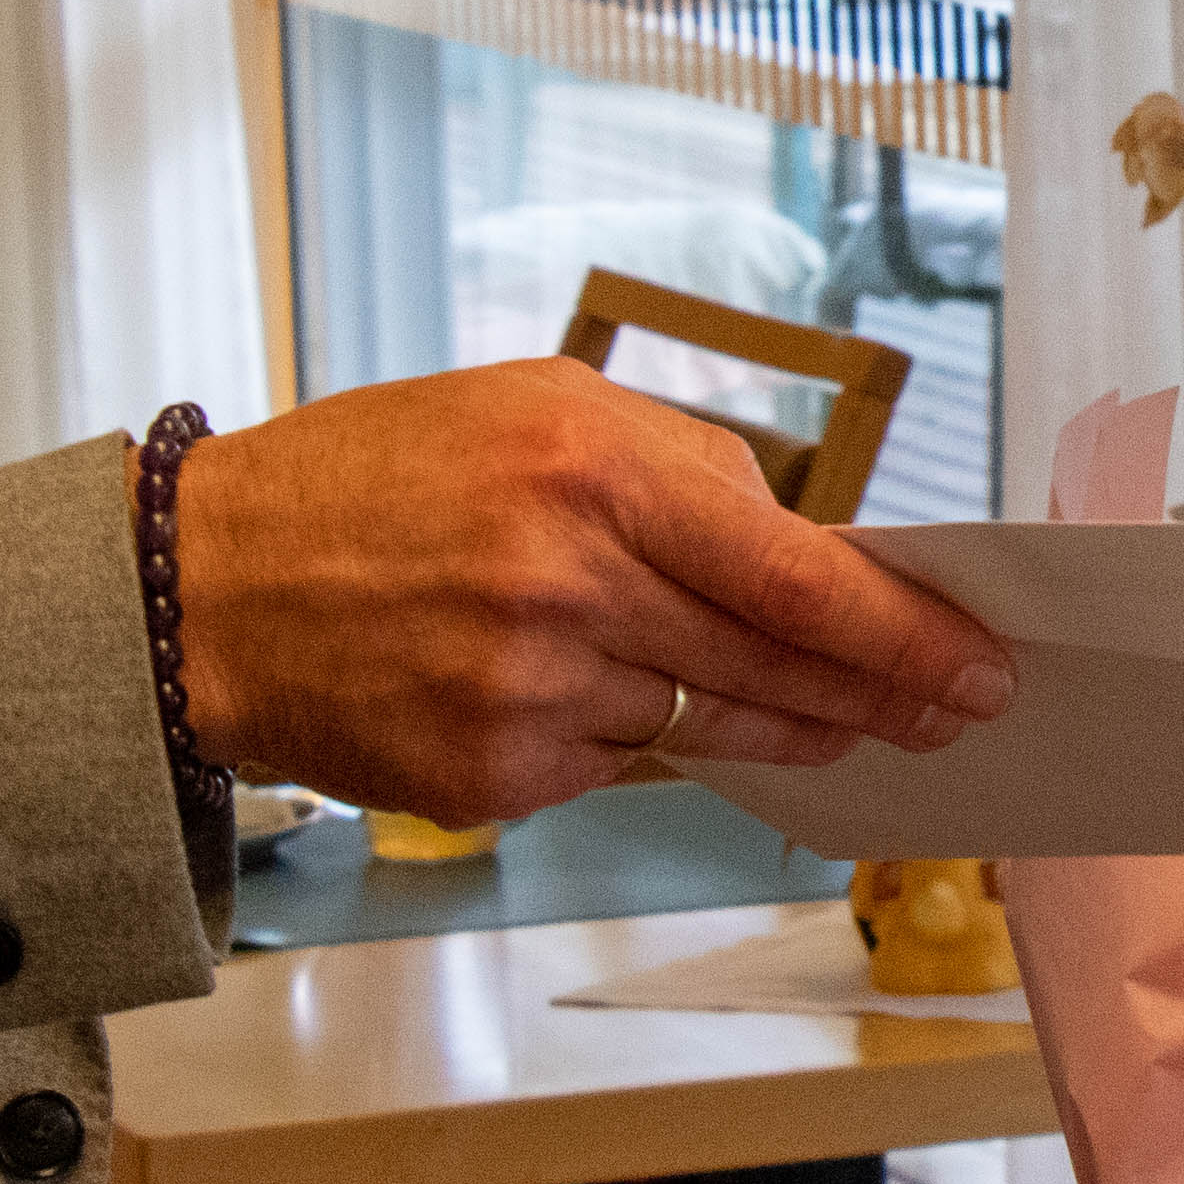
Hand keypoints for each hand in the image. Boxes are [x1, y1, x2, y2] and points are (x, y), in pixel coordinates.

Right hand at [167, 357, 1015, 821]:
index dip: (902, 633)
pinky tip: (599, 701)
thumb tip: (812, 553)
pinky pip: (616, 768)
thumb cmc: (381, 478)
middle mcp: (566, 584)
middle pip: (777, 667)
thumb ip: (681, 472)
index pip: (797, 575)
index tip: (973, 662)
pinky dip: (633, 739)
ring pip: (707, 728)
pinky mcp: (492, 776)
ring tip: (825, 719)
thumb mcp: (538, 407)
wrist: (209, 585)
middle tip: (950, 709)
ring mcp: (527, 692)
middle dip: (881, 696)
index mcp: (592, 468)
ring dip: (774, 725)